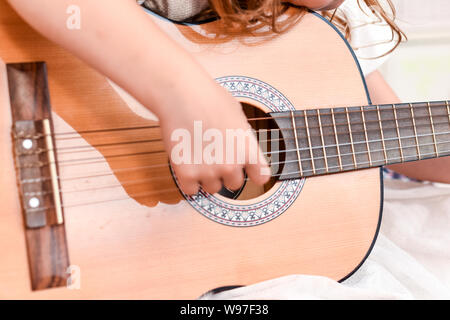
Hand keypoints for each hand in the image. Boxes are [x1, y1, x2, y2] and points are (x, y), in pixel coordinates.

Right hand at [158, 77, 270, 195]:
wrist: (182, 94)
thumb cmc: (209, 97)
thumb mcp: (237, 115)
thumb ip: (242, 137)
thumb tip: (239, 147)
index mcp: (248, 149)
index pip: (261, 176)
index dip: (254, 173)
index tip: (249, 171)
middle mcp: (231, 164)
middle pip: (234, 184)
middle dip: (225, 173)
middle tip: (214, 156)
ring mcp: (209, 171)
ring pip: (212, 188)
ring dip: (206, 177)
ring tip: (198, 156)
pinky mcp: (187, 174)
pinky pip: (191, 190)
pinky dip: (188, 181)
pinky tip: (186, 165)